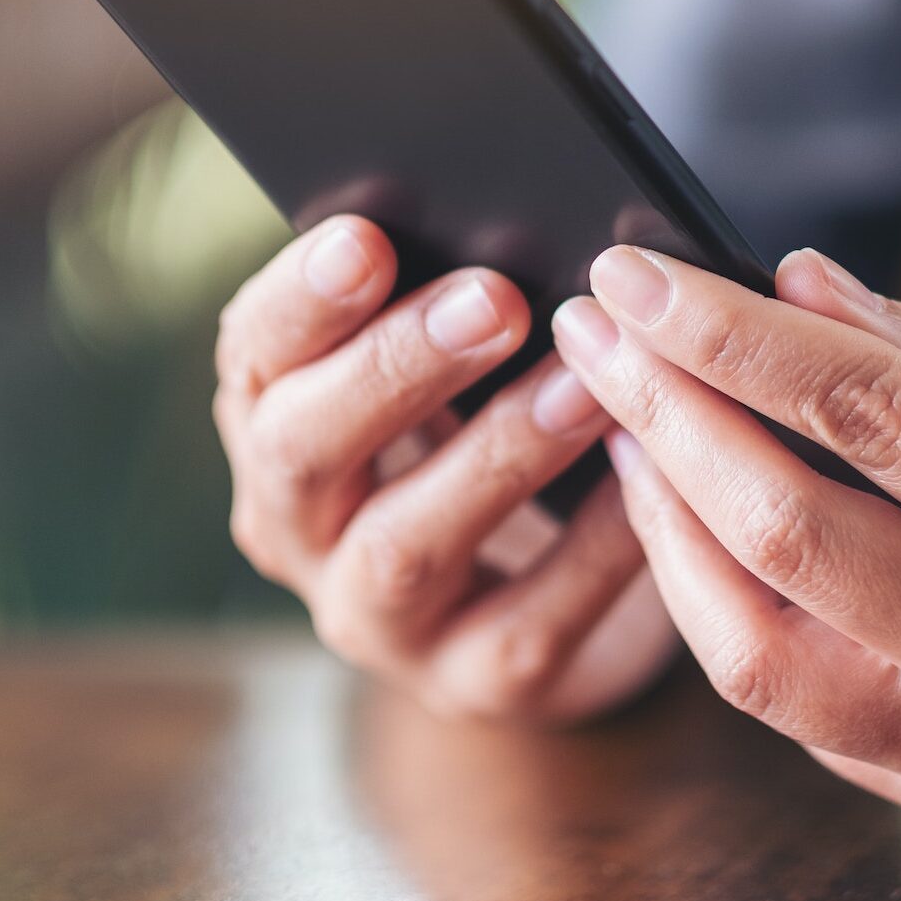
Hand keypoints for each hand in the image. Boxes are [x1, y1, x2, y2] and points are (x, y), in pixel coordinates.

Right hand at [214, 216, 676, 724]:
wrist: (537, 588)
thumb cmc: (482, 429)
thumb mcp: (446, 365)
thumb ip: (452, 302)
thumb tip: (522, 219)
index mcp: (278, 418)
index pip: (256, 353)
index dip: (302, 297)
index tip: (368, 238)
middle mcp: (301, 526)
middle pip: (306, 449)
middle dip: (396, 369)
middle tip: (494, 300)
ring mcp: (377, 619)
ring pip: (407, 544)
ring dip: (496, 455)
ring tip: (584, 384)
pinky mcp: (470, 681)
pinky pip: (527, 622)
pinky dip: (591, 547)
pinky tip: (643, 474)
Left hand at [551, 245, 900, 834]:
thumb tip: (795, 287)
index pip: (863, 416)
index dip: (728, 333)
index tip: (634, 275)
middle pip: (783, 533)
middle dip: (663, 413)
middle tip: (589, 327)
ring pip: (752, 650)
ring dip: (662, 519)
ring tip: (622, 415)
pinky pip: (789, 700)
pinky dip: (716, 598)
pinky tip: (690, 511)